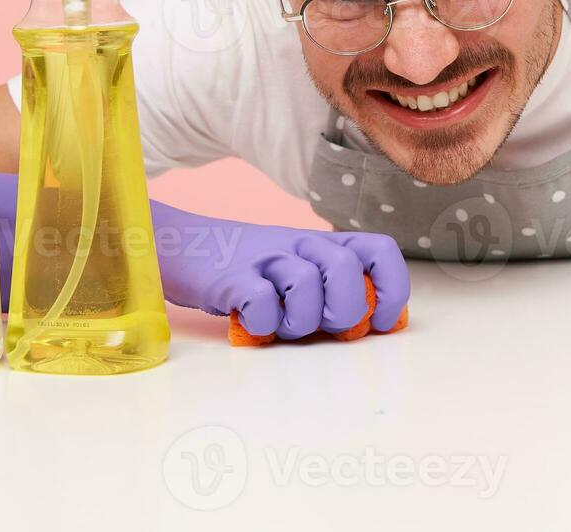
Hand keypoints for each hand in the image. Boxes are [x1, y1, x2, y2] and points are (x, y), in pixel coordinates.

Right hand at [0, 174, 410, 338]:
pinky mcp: (228, 278)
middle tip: (321, 326)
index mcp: (323, 242)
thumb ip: (335, 291)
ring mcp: (263, 259)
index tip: (380, 322)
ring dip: (300, 321)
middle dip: (344, 310)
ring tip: (279, 324)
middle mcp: (299, 244)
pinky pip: (259, 303)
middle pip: (346, 270)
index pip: (379, 252)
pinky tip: (251, 323)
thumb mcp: (298, 270)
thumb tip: (375, 325)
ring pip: (307, 286)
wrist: (179, 246)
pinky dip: (261, 324)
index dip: (391, 288)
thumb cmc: (248, 269)